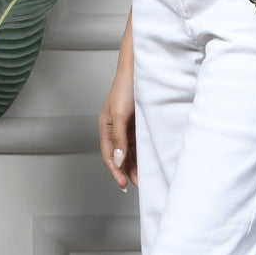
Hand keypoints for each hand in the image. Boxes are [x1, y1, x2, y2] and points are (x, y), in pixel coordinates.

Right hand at [99, 67, 136, 189]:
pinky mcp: (138, 123)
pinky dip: (142, 153)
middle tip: (139, 184)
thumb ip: (119, 138)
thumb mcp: (120, 115)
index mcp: (105, 127)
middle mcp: (115, 129)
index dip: (115, 171)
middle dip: (127, 171)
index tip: (123, 184)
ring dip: (136, 164)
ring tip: (145, 177)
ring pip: (130, 151)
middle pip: (120, 156)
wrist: (139, 70)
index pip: (109, 155)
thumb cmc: (126, 87)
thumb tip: (118, 160)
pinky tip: (149, 160)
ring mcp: (127, 126)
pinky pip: (139, 143)